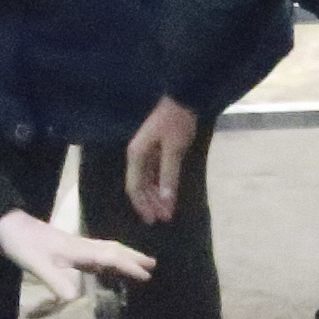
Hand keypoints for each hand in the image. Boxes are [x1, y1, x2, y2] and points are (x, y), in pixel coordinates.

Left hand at [0, 209, 158, 315]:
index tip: (148, 274)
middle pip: (113, 249)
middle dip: (133, 257)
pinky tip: (101, 266)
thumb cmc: (21, 244)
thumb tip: (77, 300)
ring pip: (104, 250)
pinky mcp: (63, 248)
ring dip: (122, 256)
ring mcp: (72, 246)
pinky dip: (105, 259)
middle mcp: (80, 245)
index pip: (111, 256)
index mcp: (79, 249)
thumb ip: (57, 282)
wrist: (4, 224)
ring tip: (135, 264)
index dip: (129, 265)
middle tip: (152, 265)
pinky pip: (93, 254)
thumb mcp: (37, 265)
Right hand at [125, 98, 205, 222]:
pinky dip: (160, 185)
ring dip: (156, 196)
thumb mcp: (174, 150)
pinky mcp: (156, 149)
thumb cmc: (177, 122)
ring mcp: (146, 152)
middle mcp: (137, 155)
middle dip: (151, 203)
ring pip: (147, 181)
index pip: (134, 187)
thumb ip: (169, 176)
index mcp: (136, 155)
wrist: (185, 98)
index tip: (154, 219)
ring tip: (167, 210)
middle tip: (164, 218)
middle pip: (139, 186)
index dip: (143, 205)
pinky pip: (154, 173)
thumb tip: (166, 201)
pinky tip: (168, 194)